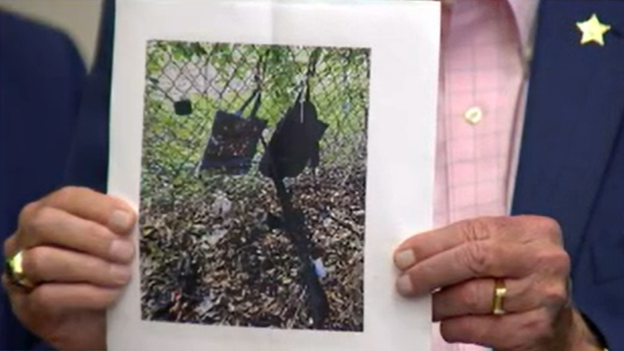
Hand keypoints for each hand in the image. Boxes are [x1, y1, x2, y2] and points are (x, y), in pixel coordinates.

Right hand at [2, 187, 135, 350]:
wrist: (97, 320)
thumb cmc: (106, 270)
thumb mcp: (114, 243)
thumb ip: (117, 228)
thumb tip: (131, 219)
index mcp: (51, 211)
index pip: (68, 198)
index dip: (99, 207)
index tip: (128, 222)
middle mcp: (26, 237)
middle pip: (45, 223)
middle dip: (91, 236)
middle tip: (126, 252)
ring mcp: (19, 271)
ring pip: (42, 259)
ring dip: (90, 266)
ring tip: (123, 275)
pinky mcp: (25, 305)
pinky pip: (48, 295)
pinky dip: (86, 294)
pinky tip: (111, 295)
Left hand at [393, 215, 601, 350]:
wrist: (556, 324)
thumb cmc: (516, 278)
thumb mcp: (500, 250)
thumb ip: (464, 245)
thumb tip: (410, 255)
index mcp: (534, 231)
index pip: (472, 232)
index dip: (431, 245)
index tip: (402, 257)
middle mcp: (545, 260)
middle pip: (473, 260)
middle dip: (431, 271)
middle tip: (405, 283)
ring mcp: (544, 296)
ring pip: (472, 297)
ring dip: (439, 303)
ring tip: (426, 305)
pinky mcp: (535, 329)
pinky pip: (479, 328)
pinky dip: (454, 326)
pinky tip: (448, 324)